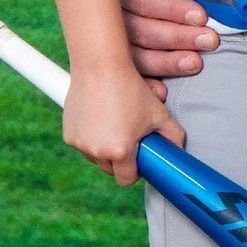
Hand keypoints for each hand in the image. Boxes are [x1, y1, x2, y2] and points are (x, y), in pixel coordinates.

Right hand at [62, 64, 186, 186]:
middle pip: (111, 170)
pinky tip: (100, 119)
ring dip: (104, 150)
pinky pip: (83, 145)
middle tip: (129, 138)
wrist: (100, 67)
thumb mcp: (159, 113)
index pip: (127, 179)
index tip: (141, 158)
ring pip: (95, 158)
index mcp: (120, 152)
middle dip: (121, 161)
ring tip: (114, 126)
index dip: (136, 171)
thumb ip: (173, 136)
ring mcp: (80, 144)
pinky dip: (90, 138)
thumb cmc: (131, 89)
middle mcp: (97, 152)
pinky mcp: (69, 135)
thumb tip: (178, 151)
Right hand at [116, 0, 219, 93]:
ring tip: (196, 63)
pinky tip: (163, 92)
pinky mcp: (124, 58)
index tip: (201, 15)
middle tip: (210, 41)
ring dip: (167, 63)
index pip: (144, 0)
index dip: (172, 9)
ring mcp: (117, 38)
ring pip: (136, 56)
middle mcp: (115, 13)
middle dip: (178, 37)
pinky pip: (131, 76)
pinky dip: (147, 86)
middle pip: (140, 31)